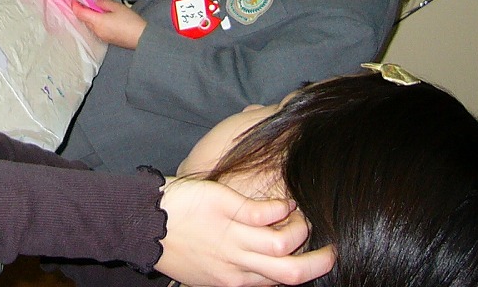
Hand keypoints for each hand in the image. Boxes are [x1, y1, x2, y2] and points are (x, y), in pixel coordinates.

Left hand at [72, 0, 146, 48]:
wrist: (142, 37)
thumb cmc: (130, 21)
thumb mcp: (117, 7)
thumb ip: (103, 3)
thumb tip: (94, 1)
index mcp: (97, 21)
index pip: (80, 13)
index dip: (75, 5)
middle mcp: (96, 30)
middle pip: (84, 19)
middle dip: (82, 10)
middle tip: (84, 0)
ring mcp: (101, 36)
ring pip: (90, 24)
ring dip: (89, 16)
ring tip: (94, 7)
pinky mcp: (107, 39)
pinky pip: (96, 29)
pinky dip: (95, 21)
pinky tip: (102, 16)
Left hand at [156, 178, 333, 286]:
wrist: (143, 220)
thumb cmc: (172, 244)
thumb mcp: (205, 271)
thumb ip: (233, 270)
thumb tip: (256, 271)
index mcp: (235, 280)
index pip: (280, 284)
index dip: (302, 272)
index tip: (310, 258)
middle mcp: (237, 263)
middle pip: (293, 274)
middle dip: (321, 262)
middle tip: (334, 247)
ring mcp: (233, 236)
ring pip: (284, 244)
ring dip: (302, 228)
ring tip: (303, 214)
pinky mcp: (226, 208)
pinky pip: (266, 212)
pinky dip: (283, 206)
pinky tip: (284, 199)